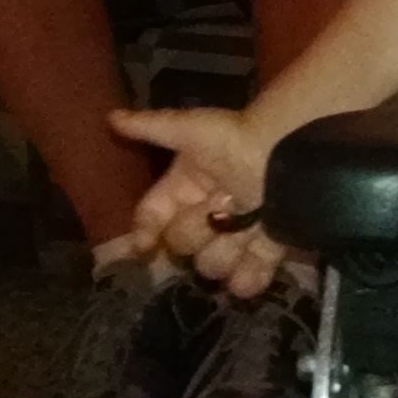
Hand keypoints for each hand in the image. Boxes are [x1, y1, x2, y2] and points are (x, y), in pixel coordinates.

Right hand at [113, 106, 295, 296]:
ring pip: (211, 265)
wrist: (288, 147)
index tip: (145, 246)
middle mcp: (205, 216)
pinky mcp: (265, 251)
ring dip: (225, 251)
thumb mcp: (191, 129)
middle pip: (181, 245)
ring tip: (248, 224)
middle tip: (221, 206)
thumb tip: (109, 117)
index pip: (151, 218)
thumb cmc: (236, 136)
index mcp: (184, 189)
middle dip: (197, 230)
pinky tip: (255, 264)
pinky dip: (249, 278)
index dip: (145, 233)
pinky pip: (247, 280)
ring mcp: (234, 235)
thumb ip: (151, 127)